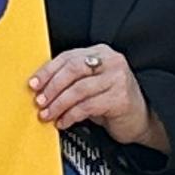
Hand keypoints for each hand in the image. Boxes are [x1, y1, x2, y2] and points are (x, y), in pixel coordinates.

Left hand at [31, 42, 157, 150]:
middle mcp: (111, 61)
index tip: (34, 84)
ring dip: (58, 104)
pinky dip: (71, 115)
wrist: (141, 119)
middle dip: (52, 87)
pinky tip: (64, 122)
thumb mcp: (91, 84)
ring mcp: (118, 79)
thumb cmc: (112, 100)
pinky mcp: (120, 98)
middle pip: (72, 70)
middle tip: (40, 101)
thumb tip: (40, 88)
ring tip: (48, 115)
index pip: (68, 57)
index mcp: (100, 52)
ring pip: (78, 89)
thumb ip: (71, 80)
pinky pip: (88, 106)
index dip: (47, 71)